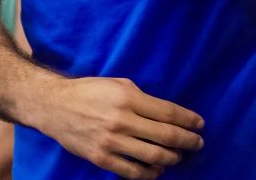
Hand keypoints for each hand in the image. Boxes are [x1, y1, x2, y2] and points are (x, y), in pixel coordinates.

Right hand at [31, 77, 203, 179]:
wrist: (55, 106)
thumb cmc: (89, 91)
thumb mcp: (117, 84)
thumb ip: (142, 97)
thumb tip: (167, 113)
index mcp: (127, 98)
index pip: (168, 112)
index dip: (188, 120)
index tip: (199, 124)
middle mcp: (121, 120)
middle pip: (166, 136)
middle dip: (187, 142)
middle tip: (197, 143)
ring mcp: (111, 142)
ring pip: (153, 156)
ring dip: (173, 159)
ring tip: (180, 157)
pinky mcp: (102, 158)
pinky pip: (133, 172)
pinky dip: (150, 173)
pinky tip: (158, 170)